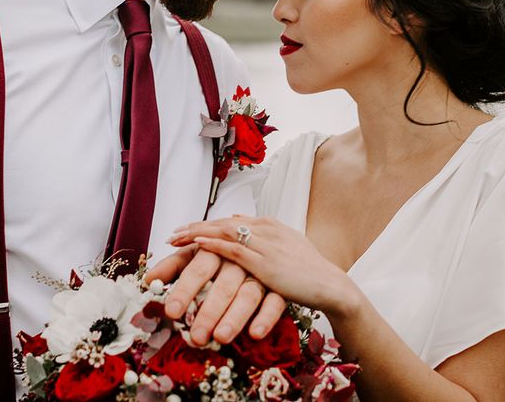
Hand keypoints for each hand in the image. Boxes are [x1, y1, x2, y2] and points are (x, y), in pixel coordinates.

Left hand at [144, 244, 285, 344]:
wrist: (264, 243)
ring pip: (250, 293)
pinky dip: (266, 317)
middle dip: (209, 311)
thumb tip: (149, 280)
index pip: (198, 268)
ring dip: (235, 316)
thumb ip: (174, 266)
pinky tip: (255, 334)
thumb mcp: (198, 255)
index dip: (185, 289)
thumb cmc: (222, 255)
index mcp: (216, 249)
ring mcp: (261, 273)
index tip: (172, 311)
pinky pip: (276, 301)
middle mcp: (239, 260)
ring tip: (220, 338)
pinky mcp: (280, 286)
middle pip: (224, 284)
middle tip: (196, 336)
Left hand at [167, 215, 356, 315]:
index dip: (207, 225)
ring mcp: (266, 243)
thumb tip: (238, 224)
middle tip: (173, 234)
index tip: (186, 230)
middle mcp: (266, 229)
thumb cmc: (309, 271)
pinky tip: (196, 245)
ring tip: (176, 239)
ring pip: (224, 232)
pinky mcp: (265, 262)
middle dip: (196, 228)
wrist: (331, 284)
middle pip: (223, 223)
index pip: (231, 221)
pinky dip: (213, 244)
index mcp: (270, 225)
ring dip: (197, 234)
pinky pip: (234, 249)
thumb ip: (263, 238)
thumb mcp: (286, 248)